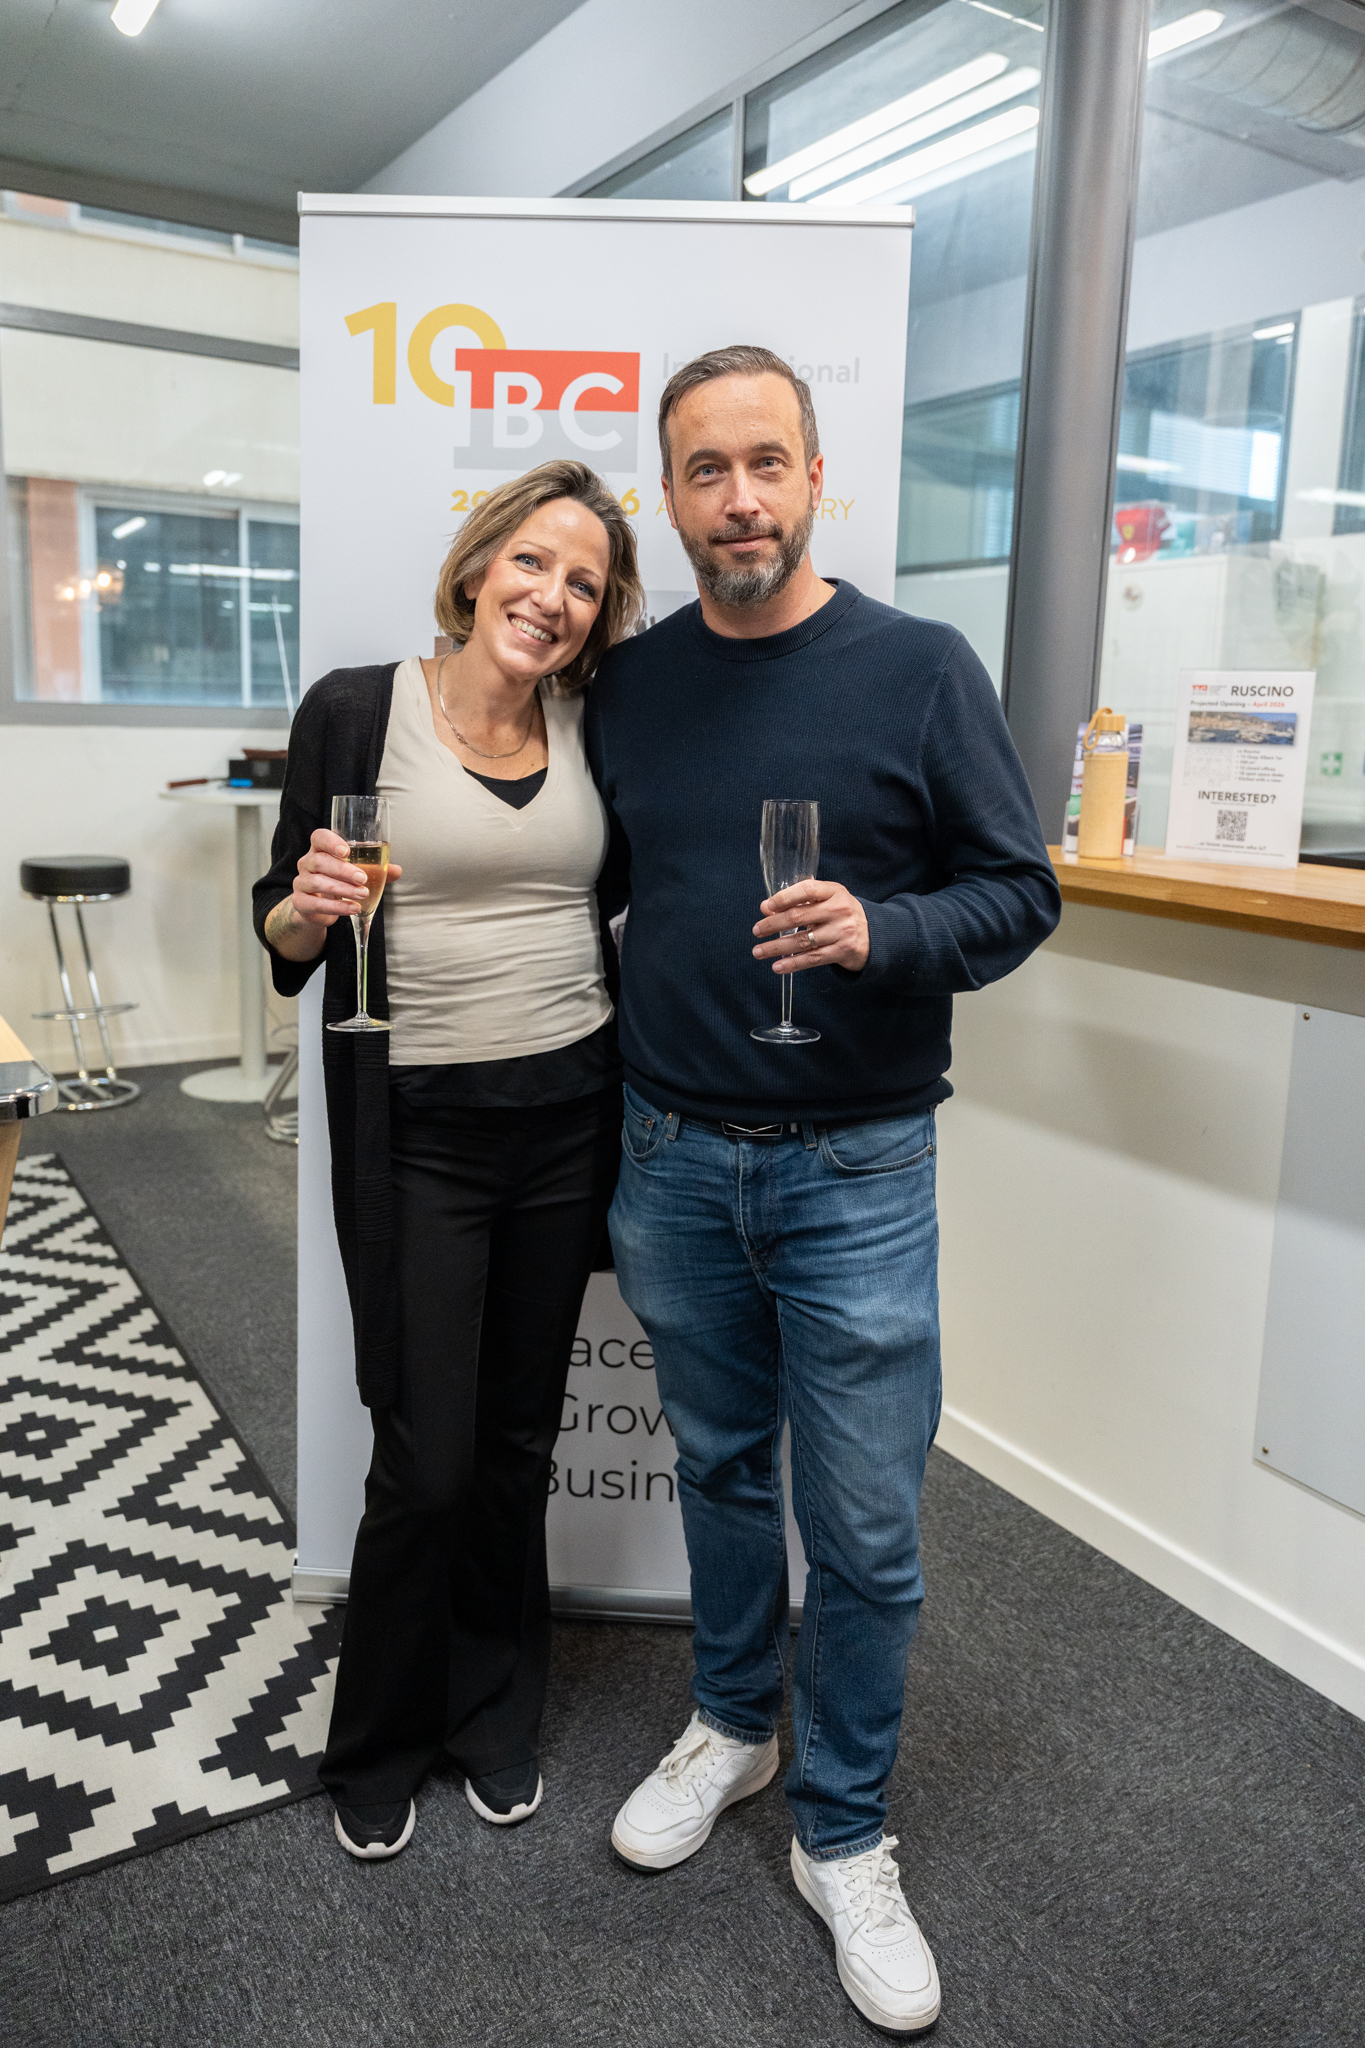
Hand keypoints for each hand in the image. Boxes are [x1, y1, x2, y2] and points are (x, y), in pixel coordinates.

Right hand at [290, 829, 402, 927]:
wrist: (318, 909)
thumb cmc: (338, 882)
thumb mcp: (356, 874)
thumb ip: (376, 870)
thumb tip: (397, 870)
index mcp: (320, 849)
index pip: (319, 837)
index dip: (330, 842)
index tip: (346, 851)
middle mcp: (307, 863)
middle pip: (320, 861)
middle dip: (343, 870)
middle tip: (362, 879)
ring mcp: (301, 882)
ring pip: (318, 882)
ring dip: (343, 889)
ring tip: (362, 894)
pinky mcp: (300, 902)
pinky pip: (315, 904)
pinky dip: (336, 907)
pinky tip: (352, 908)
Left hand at [753, 880, 868, 974]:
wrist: (873, 935)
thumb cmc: (841, 914)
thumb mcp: (826, 900)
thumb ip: (799, 902)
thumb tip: (765, 907)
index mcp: (834, 892)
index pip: (807, 890)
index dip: (785, 897)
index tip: (767, 906)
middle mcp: (839, 910)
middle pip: (799, 916)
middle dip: (773, 924)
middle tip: (756, 930)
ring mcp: (842, 932)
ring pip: (802, 940)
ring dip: (776, 947)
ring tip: (758, 951)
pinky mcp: (842, 951)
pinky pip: (812, 959)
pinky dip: (792, 964)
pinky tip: (777, 967)